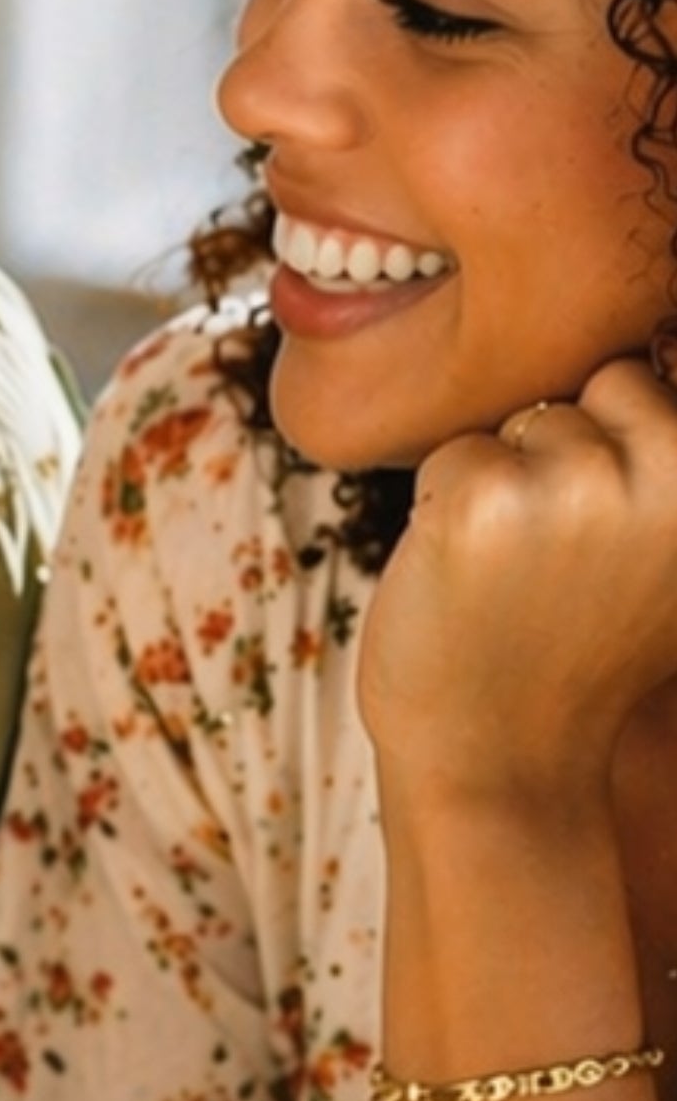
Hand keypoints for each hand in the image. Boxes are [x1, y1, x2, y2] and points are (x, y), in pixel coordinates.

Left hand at [360, 356, 676, 811]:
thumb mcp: (668, 546)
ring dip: (505, 482)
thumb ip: (665, 459)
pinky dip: (446, 507)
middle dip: (564, 453)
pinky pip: (453, 455)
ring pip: (517, 422)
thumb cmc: (584, 640)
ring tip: (522, 571)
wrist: (505, 755)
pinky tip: (473, 577)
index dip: (617, 450)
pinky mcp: (485, 498)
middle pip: (590, 389)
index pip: (648, 382)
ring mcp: (578, 482)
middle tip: (565, 556)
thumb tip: (659, 345)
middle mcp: (671, 471)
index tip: (611, 532)